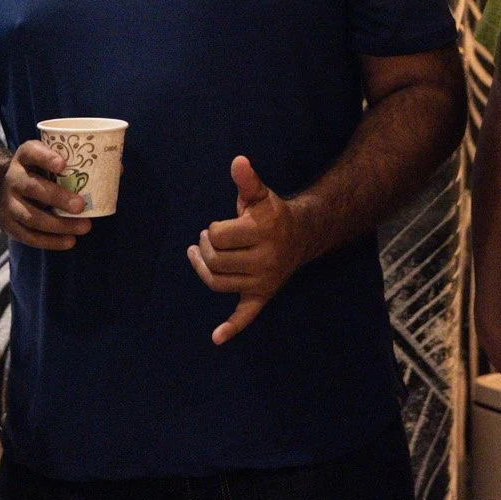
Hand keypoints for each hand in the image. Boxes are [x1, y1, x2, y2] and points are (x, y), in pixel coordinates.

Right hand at [0, 139, 92, 250]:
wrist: (6, 190)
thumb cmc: (39, 172)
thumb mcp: (50, 160)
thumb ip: (78, 162)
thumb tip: (118, 168)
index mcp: (25, 157)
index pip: (32, 152)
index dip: (45, 157)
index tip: (64, 164)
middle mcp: (13, 178)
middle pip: (32, 187)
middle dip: (57, 197)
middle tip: (81, 205)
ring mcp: (8, 203)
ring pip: (31, 216)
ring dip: (59, 224)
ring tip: (84, 227)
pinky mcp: (9, 225)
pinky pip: (29, 237)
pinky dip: (50, 242)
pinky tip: (69, 241)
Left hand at [187, 156, 308, 344]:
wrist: (302, 236)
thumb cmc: (272, 214)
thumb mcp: (260, 195)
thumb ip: (247, 181)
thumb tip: (238, 162)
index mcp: (262, 232)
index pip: (218, 236)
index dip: (213, 230)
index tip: (218, 226)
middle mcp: (264, 259)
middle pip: (215, 260)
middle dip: (205, 248)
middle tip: (207, 239)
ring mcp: (263, 280)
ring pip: (219, 283)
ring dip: (204, 270)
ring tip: (199, 256)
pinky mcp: (262, 295)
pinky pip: (246, 315)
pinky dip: (231, 327)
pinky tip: (216, 337)